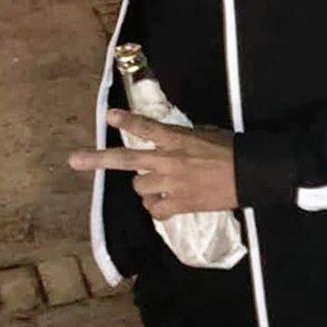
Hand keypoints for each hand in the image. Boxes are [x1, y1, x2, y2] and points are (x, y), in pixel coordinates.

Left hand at [69, 110, 237, 217]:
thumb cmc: (232, 150)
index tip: (110, 116)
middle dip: (98, 160)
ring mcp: (173, 184)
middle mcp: (170, 161)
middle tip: (73, 161)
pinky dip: (157, 208)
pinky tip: (166, 204)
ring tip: (160, 186)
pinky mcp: (181, 205)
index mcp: (178, 139)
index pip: (146, 127)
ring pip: (140, 188)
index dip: (127, 121)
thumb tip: (166, 141)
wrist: (253, 174)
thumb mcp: (206, 133)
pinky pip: (156, 211)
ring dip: (146, 187)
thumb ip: (181, 137)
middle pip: (127, 159)